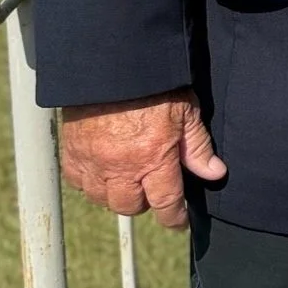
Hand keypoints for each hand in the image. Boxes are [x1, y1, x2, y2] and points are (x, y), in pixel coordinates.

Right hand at [60, 91, 226, 230]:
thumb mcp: (187, 111)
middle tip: (153, 187)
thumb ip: (198, 147)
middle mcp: (120, 167)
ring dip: (118, 193)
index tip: (179, 221)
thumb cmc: (155, 85)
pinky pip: (80, 184)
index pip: (165, 202)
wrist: (112, 66)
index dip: (174, 217)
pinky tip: (105, 168)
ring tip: (130, 176)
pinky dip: (93, 182)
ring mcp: (92, 163)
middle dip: (145, 202)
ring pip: (104, 199)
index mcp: (153, 157)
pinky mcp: (71, 155)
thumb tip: (215, 173)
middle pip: (131, 206)